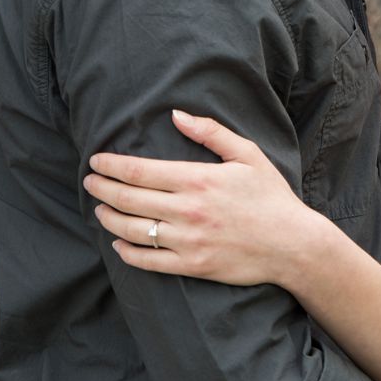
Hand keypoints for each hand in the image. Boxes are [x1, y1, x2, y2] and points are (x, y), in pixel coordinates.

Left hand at [83, 110, 317, 286]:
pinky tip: (118, 241)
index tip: (96, 161)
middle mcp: (187, 210)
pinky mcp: (192, 265)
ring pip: (132, 229)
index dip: (111, 165)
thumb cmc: (271, 196)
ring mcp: (188, 240)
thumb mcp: (247, 154)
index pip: (139, 171)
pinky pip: (148, 261)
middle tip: (89, 182)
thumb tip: (176, 115)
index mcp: (197, 179)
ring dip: (108, 217)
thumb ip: (210, 132)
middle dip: (101, 188)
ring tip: (99, 209)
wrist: (292, 244)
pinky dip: (126, 251)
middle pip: (127, 199)